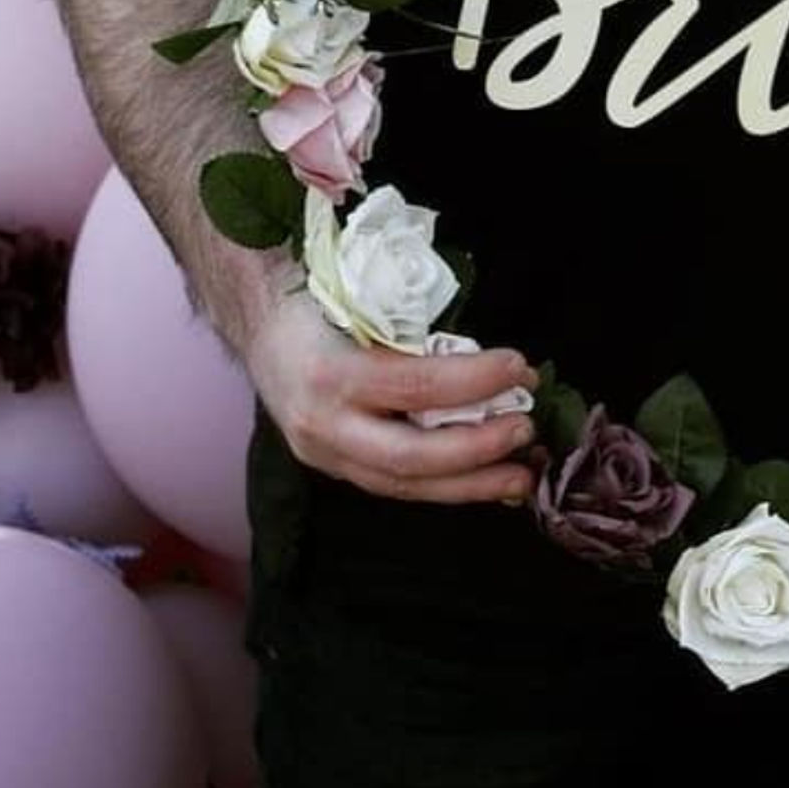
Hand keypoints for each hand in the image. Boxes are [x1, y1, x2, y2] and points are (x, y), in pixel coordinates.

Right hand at [245, 281, 540, 505]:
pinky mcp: (336, 470)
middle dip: (476, 450)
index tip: (519, 367)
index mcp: (329, 375)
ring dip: (470, 484)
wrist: (261, 328)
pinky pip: (396, 487)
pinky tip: (488, 480)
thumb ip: (410, 328)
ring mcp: (326, 456)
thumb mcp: (358, 300)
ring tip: (522, 473)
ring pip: (404, 485)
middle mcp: (323, 426)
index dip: (473, 381)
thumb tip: (482, 347)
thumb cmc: (318, 301)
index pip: (413, 386)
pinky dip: (446, 487)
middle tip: (527, 430)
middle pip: (408, 457)